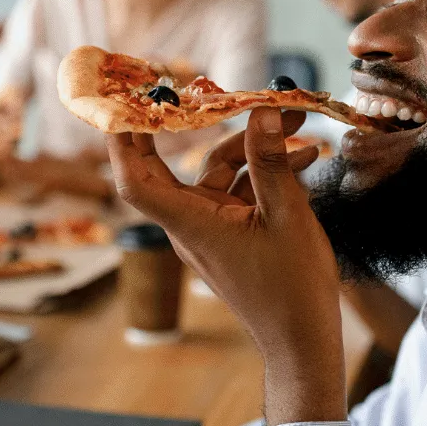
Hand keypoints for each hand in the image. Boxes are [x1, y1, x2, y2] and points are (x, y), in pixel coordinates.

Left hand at [107, 108, 346, 425]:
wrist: (302, 340)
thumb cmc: (291, 289)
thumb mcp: (287, 217)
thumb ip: (271, 163)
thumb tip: (261, 112)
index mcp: (189, 223)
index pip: (133, 178)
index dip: (120, 138)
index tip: (121, 101)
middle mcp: (190, 224)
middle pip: (169, 165)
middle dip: (184, 123)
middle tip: (188, 85)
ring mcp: (209, 229)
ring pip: (216, 171)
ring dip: (253, 145)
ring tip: (298, 121)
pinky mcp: (230, 233)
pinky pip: (238, 190)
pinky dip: (264, 170)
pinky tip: (305, 155)